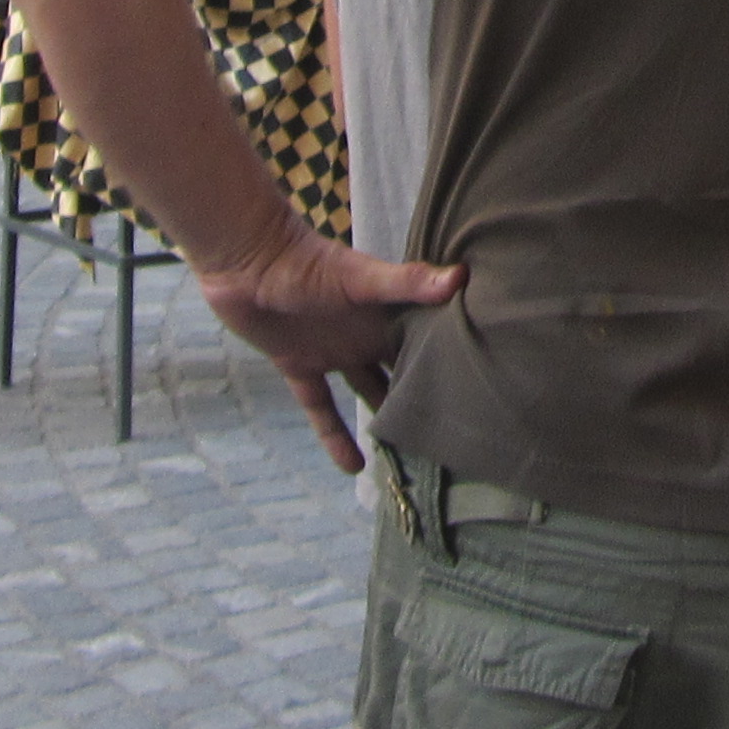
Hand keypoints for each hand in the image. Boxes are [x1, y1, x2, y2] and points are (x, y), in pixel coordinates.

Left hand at [192, 208, 465, 472]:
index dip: (451, 363)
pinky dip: (335, 437)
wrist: (246, 260)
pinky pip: (322, 408)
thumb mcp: (361, 278)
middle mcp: (366, 335)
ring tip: (412, 455)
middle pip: (402, 369)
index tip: (483, 394)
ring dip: (385, 418)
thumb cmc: (307, 262)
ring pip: (367, 391)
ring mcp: (334, 352)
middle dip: (425, 394)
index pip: (428, 341)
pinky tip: (353, 469)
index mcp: (387, 313)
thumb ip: (407, 282)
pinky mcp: (301, 367)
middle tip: (454, 434)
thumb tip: (461, 277)